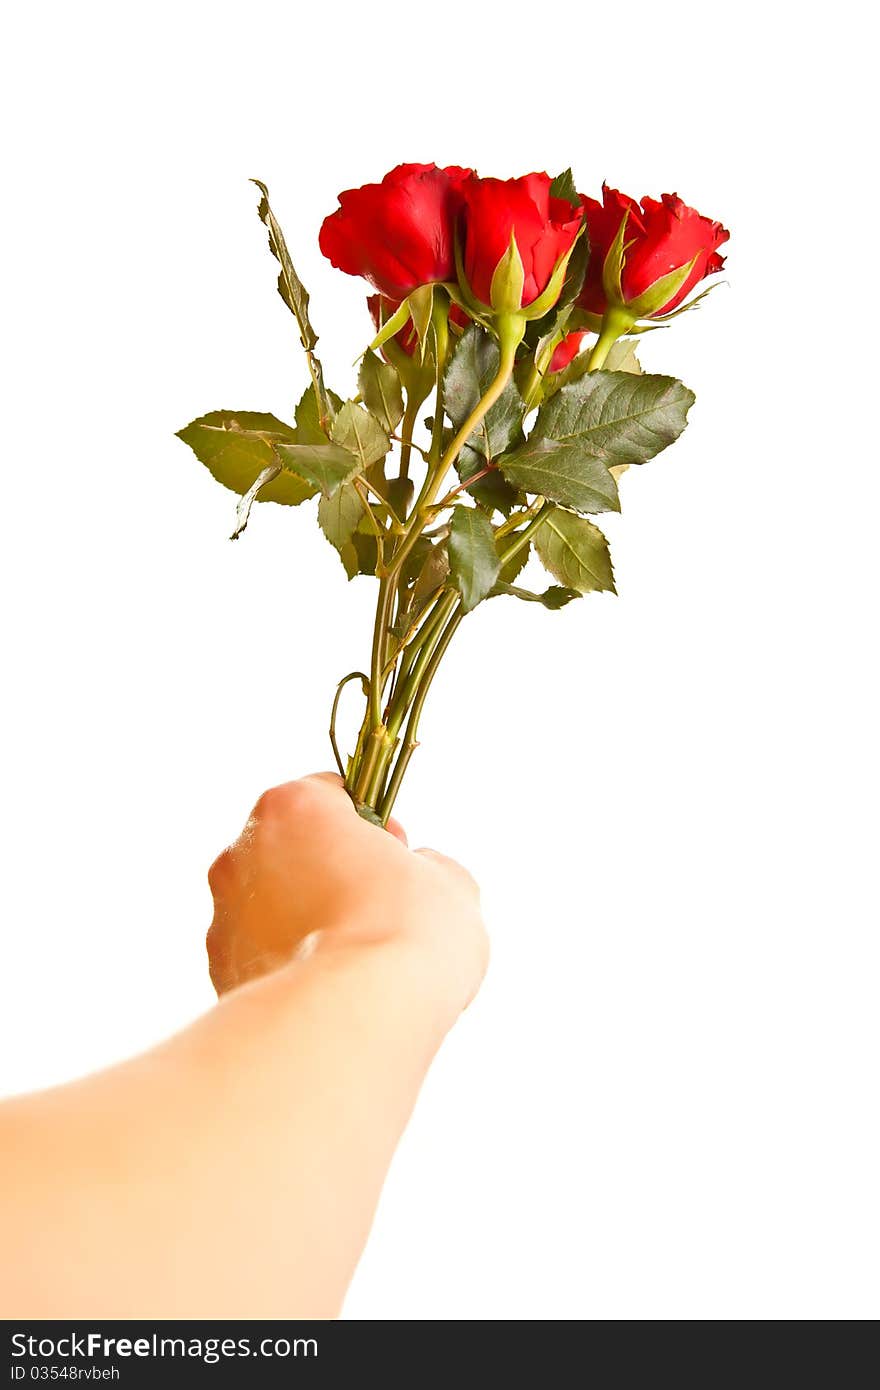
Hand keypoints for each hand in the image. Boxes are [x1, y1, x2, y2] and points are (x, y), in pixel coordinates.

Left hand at [206, 773, 487, 1017]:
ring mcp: (223, 917)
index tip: (395, 858)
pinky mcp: (219, 974)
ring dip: (308, 924)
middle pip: (293, 850)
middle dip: (332, 874)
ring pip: (272, 908)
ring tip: (355, 964)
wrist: (352, 1020)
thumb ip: (428, 867)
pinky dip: (291, 970)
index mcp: (290, 807)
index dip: (370, 825)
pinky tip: (328, 994)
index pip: (329, 795)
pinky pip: (262, 960)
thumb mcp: (449, 884)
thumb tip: (419, 880)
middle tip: (378, 912)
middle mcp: (241, 854)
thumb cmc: (402, 937)